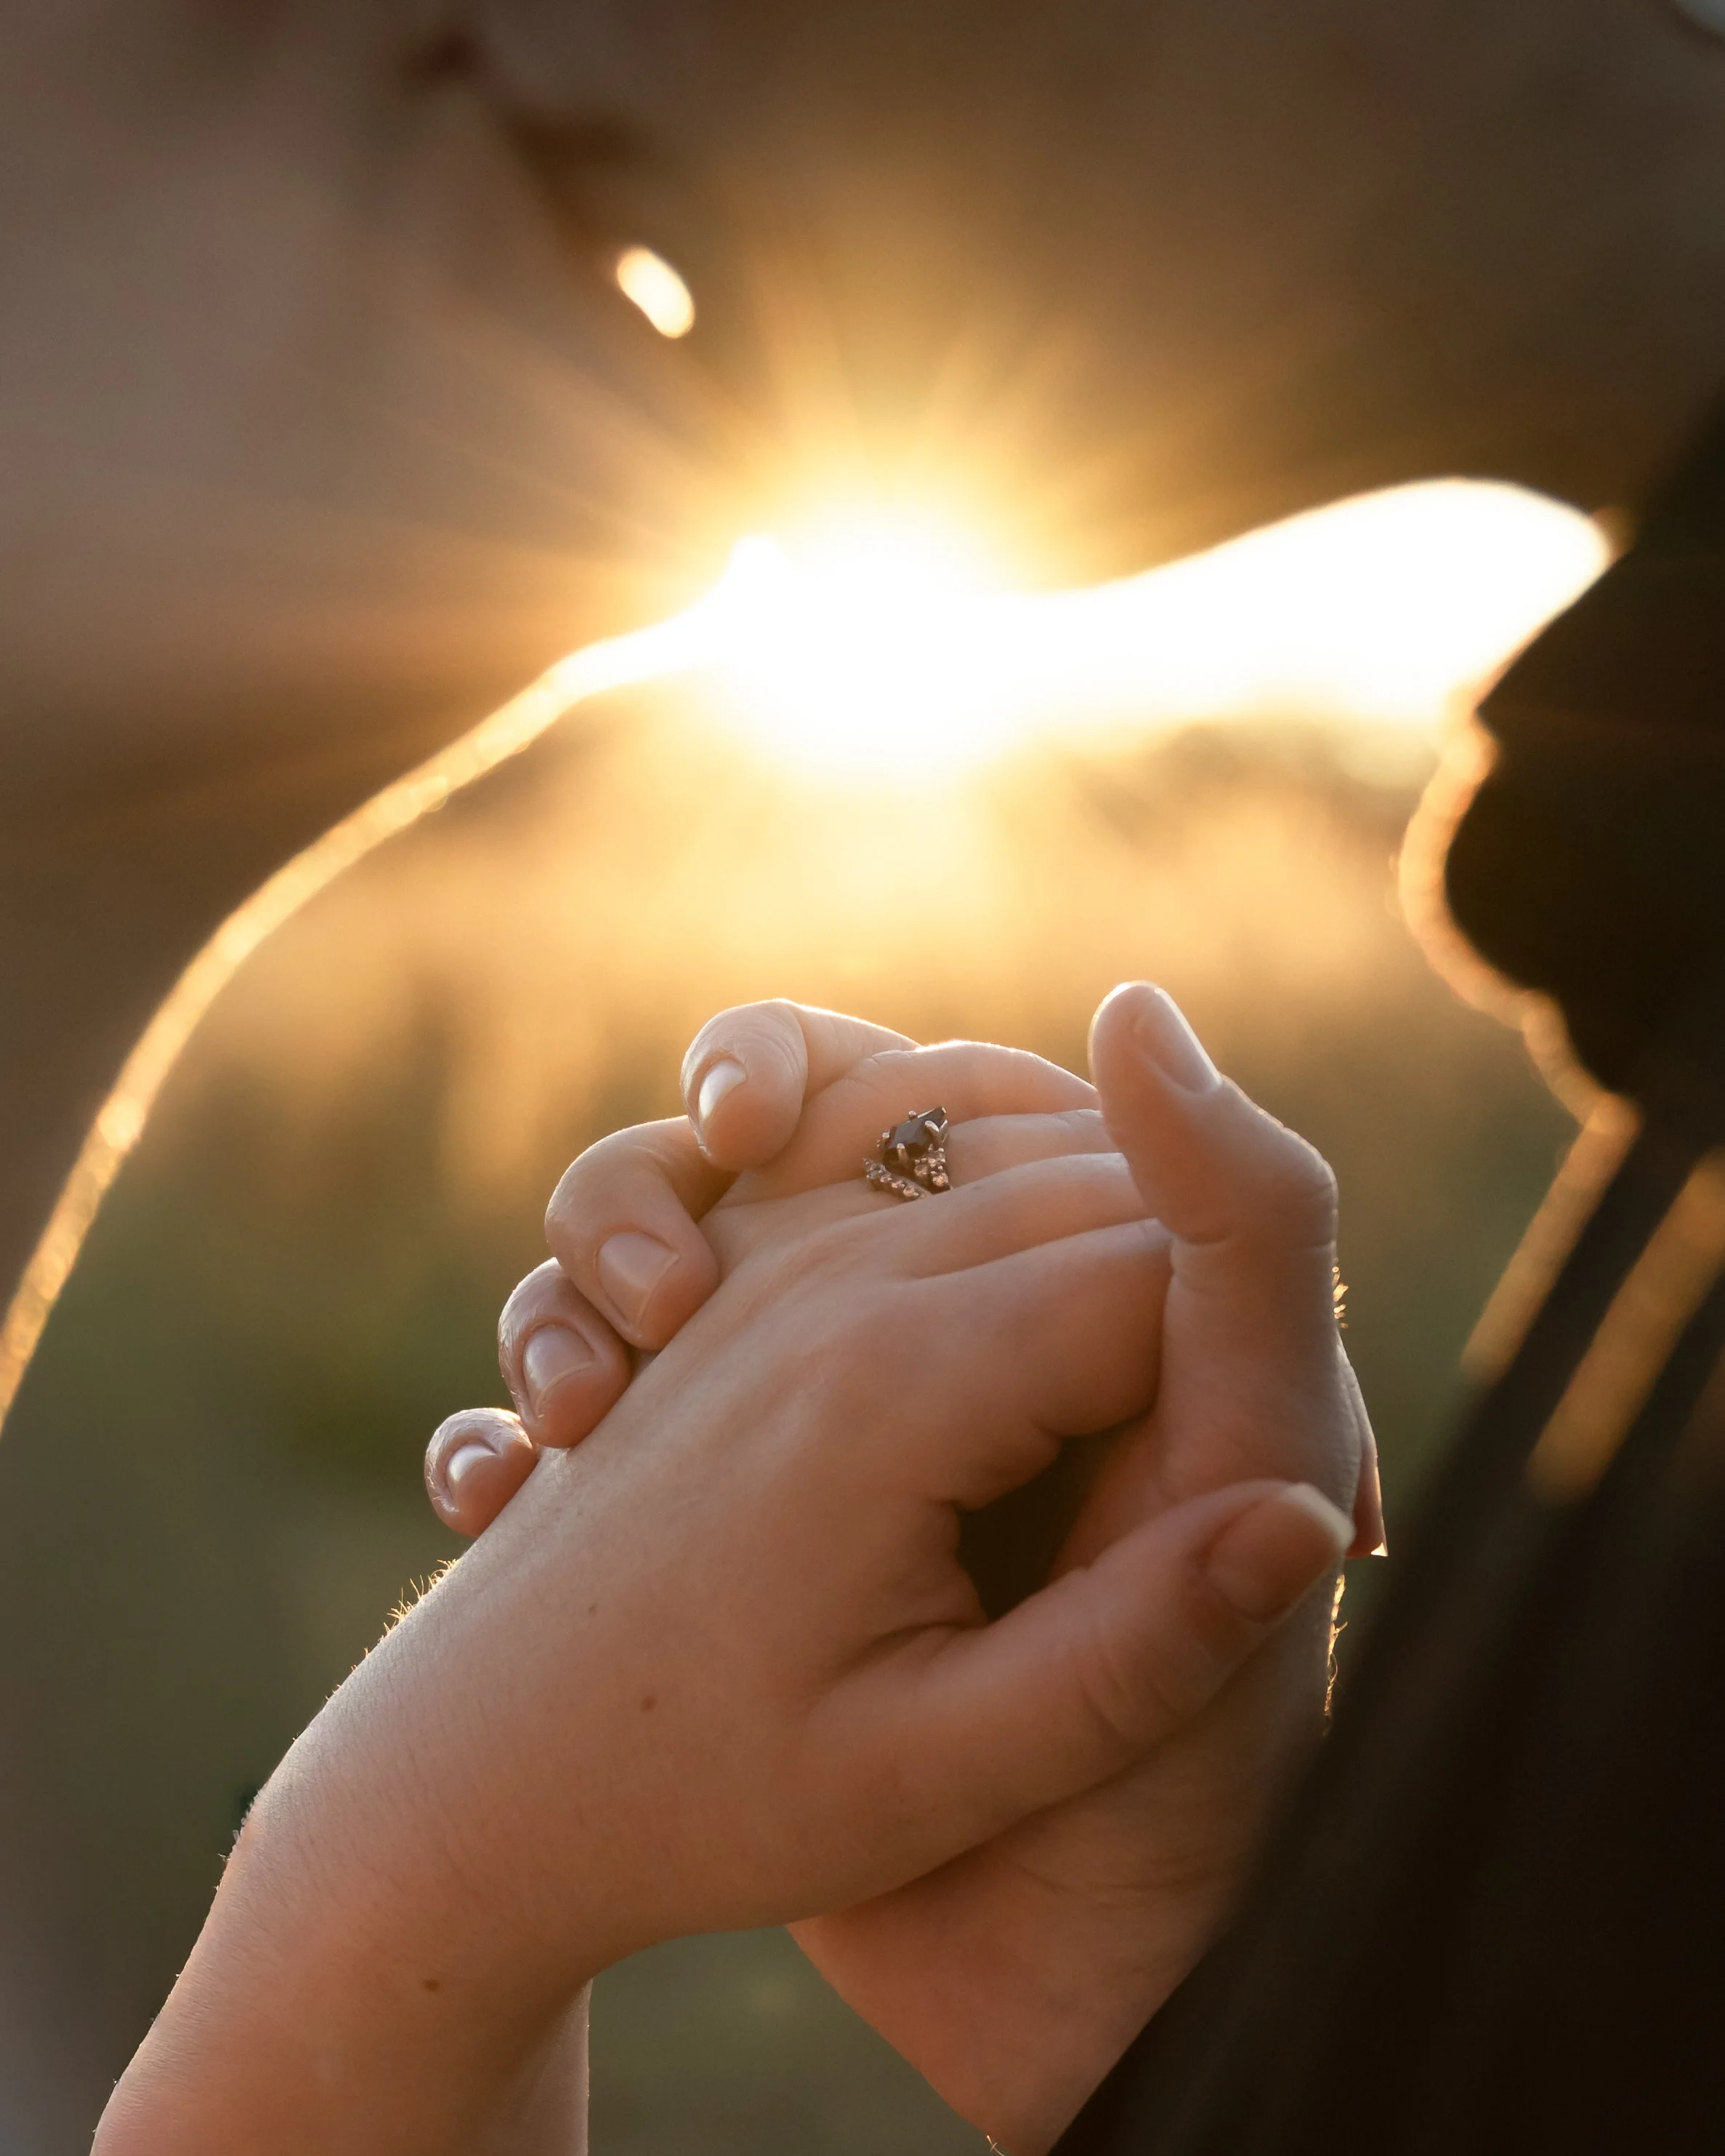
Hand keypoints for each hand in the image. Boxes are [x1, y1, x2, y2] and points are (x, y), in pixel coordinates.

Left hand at [99, 1068, 1346, 2155]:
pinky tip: (1039, 1296)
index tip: (1330, 1510)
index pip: (1165, 1277)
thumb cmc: (706, 1796)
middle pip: (1094, 1184)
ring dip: (1121, 1220)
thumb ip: (1132, 1650)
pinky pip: (896, 1159)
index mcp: (892, 1386)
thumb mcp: (936, 1769)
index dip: (1281, 1368)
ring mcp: (767, 1258)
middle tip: (1302, 1453)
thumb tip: (1300, 1521)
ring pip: (1000, 1149)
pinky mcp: (739, 1270)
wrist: (477, 1773)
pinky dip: (998, 1189)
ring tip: (1189, 1377)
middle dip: (1216, 1280)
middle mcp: (826, 1281)